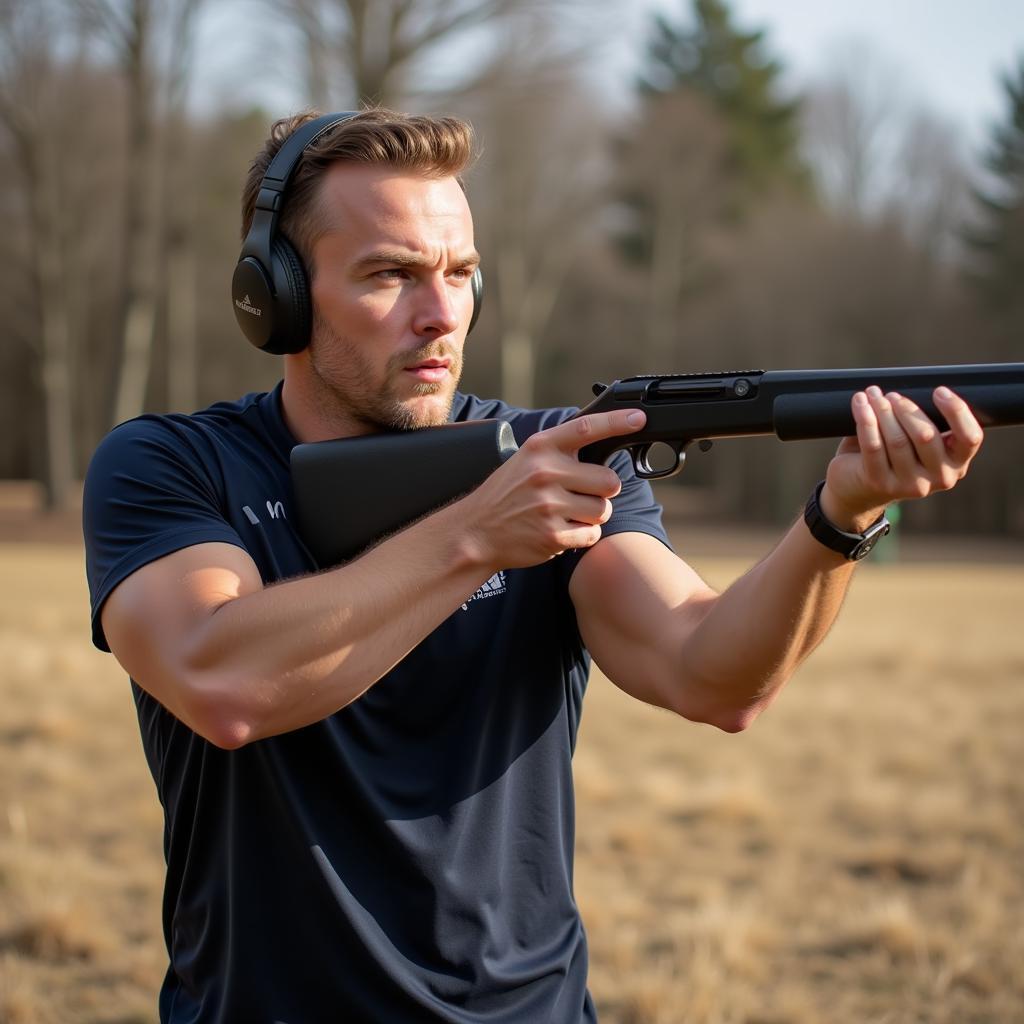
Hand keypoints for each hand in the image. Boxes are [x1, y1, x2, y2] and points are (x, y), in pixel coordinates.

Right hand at [458, 409, 647, 569]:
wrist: (475, 531)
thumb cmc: (506, 494)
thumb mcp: (526, 459)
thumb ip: (560, 450)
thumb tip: (604, 437)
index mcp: (540, 448)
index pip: (586, 428)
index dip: (616, 422)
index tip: (638, 418)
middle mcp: (546, 473)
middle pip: (609, 481)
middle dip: (602, 491)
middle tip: (581, 495)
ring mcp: (549, 505)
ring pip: (603, 510)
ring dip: (592, 516)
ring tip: (567, 514)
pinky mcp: (552, 535)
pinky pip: (592, 535)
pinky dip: (582, 536)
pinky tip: (561, 530)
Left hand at [822, 386, 983, 530]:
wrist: (856, 488)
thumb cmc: (892, 456)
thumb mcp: (918, 442)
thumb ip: (925, 422)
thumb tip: (916, 386)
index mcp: (956, 463)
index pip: (970, 438)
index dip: (956, 411)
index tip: (939, 391)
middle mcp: (939, 478)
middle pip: (926, 435)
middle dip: (907, 409)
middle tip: (891, 395)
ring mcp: (909, 484)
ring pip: (897, 440)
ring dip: (883, 411)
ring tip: (873, 395)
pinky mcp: (880, 482)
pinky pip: (873, 446)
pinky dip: (866, 420)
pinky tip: (860, 404)